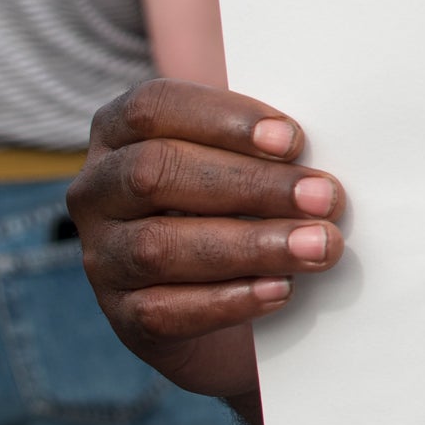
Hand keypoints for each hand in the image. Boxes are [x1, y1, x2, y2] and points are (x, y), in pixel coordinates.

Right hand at [69, 82, 345, 406]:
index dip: (224, 120)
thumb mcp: (250, 164)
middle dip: (250, 185)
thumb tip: (326, 143)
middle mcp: (97, 190)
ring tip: (319, 247)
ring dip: (250, 246)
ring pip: (159, 246)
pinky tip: (281, 290)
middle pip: (157, 173)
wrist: (237, 308)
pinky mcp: (122, 316)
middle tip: (326, 198)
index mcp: (121, 132)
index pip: (155, 107)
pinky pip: (164, 310)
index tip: (293, 140)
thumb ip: (268, 148)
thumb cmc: (246, 209)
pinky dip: (229, 300)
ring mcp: (102, 256)